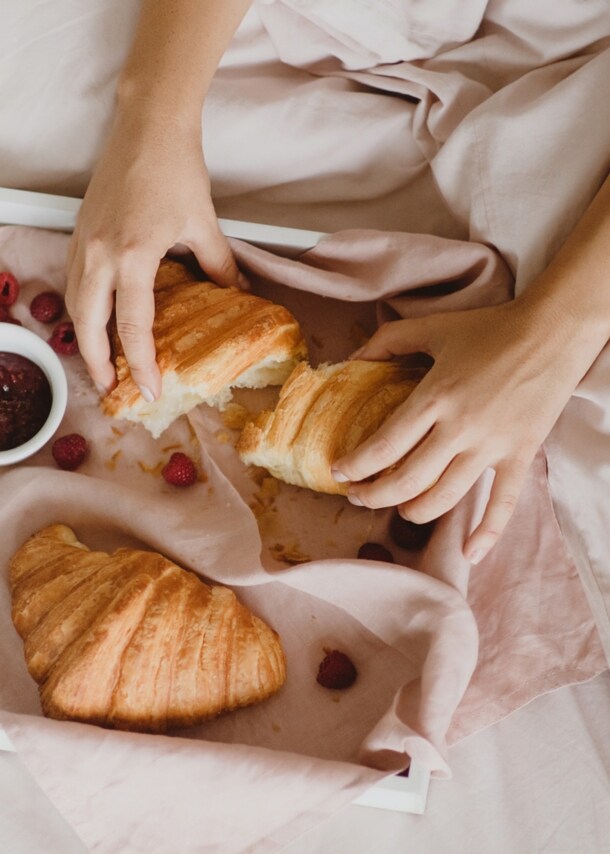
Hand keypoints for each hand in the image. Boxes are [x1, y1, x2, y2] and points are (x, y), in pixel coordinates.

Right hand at [66, 107, 244, 400]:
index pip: (133, 327)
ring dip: (84, 338)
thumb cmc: (177, 170)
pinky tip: (95, 319)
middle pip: (88, 325)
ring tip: (101, 362)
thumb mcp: (204, 224)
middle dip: (97, 363)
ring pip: (74, 304)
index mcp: (133, 256)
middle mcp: (99, 254)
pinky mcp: (79, 232)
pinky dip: (81, 309)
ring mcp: (83, 242)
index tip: (150, 391)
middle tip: (112, 389)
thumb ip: (220, 267)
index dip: (141, 364)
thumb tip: (238, 295)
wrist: (147, 125)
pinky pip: (73, 282)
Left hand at [332, 300, 594, 562]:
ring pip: (445, 497)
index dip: (357, 465)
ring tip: (398, 509)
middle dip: (375, 495)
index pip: (385, 445)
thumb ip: (388, 341)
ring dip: (414, 511)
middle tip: (359, 496)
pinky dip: (487, 533)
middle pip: (408, 479)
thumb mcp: (433, 327)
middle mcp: (460, 427)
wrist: (554, 331)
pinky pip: (504, 504)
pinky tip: (470, 555)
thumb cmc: (490, 329)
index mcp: (435, 396)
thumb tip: (352, 357)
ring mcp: (492, 446)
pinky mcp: (520, 456)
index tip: (339, 473)